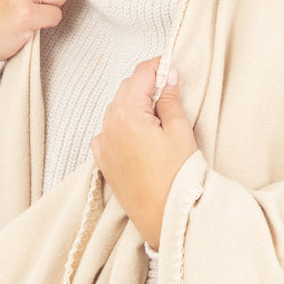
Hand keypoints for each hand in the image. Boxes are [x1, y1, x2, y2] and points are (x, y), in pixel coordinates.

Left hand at [90, 59, 198, 251]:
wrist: (166, 218)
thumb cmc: (177, 179)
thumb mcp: (180, 132)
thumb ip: (170, 101)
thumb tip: (168, 78)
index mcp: (127, 115)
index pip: (140, 75)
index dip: (157, 66)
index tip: (170, 65)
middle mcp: (109, 127)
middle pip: (125, 90)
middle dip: (145, 85)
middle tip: (170, 89)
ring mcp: (103, 146)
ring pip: (115, 111)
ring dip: (133, 105)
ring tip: (158, 115)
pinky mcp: (104, 163)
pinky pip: (107, 133)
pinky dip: (121, 126)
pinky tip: (139, 134)